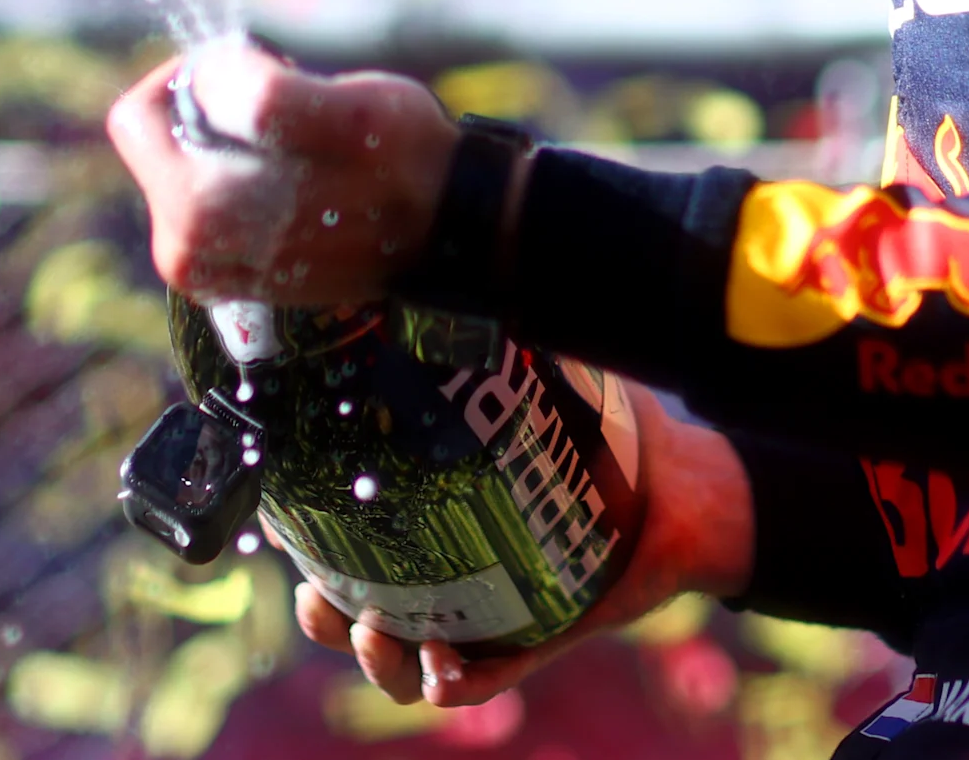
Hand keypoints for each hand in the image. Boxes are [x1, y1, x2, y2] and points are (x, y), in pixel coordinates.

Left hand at [105, 50, 459, 309]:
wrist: (442, 230)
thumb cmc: (399, 161)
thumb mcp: (347, 112)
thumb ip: (264, 97)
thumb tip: (204, 76)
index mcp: (195, 212)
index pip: (141, 114)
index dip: (202, 74)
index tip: (265, 79)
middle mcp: (182, 248)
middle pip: (159, 138)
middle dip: (216, 108)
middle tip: (290, 113)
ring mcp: (202, 266)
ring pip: (184, 162)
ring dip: (233, 139)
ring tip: (301, 147)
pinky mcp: (222, 273)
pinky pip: (203, 193)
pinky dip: (242, 171)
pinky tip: (296, 177)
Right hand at [299, 385, 755, 708]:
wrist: (689, 483)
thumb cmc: (612, 429)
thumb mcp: (547, 382)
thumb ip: (500, 346)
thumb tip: (449, 284)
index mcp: (440, 520)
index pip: (353, 540)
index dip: (308, 539)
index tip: (279, 520)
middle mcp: (455, 575)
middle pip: (360, 615)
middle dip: (323, 617)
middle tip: (314, 595)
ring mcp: (492, 616)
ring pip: (410, 664)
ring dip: (378, 660)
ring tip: (372, 633)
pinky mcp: (540, 643)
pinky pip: (484, 682)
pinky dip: (453, 684)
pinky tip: (439, 667)